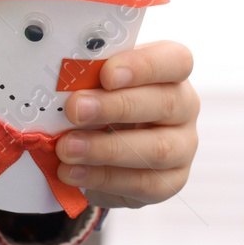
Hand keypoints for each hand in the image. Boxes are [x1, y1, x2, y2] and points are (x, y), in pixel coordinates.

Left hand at [55, 40, 198, 209]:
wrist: (101, 155)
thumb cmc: (99, 106)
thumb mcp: (93, 86)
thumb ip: (86, 80)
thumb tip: (59, 83)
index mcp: (169, 73)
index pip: (175, 60)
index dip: (144, 66)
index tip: (107, 74)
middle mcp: (183, 108)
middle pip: (165, 103)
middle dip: (116, 107)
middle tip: (75, 110)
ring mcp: (182, 147)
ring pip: (157, 149)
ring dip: (106, 149)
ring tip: (66, 149)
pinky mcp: (169, 182)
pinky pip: (143, 183)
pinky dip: (103, 178)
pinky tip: (73, 173)